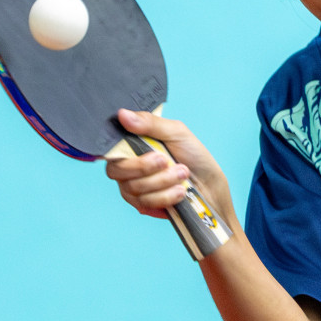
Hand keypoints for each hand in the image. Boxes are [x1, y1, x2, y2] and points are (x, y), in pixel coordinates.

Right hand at [105, 108, 234, 224]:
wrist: (211, 185)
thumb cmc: (194, 156)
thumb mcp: (176, 133)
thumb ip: (150, 123)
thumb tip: (123, 114)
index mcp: (132, 146)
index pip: (109, 149)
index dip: (118, 152)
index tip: (148, 151)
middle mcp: (127, 168)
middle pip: (117, 170)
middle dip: (146, 167)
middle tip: (167, 161)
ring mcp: (133, 188)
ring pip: (133, 188)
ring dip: (163, 181)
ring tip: (183, 174)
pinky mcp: (143, 205)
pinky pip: (144, 203)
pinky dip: (166, 196)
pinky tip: (180, 190)